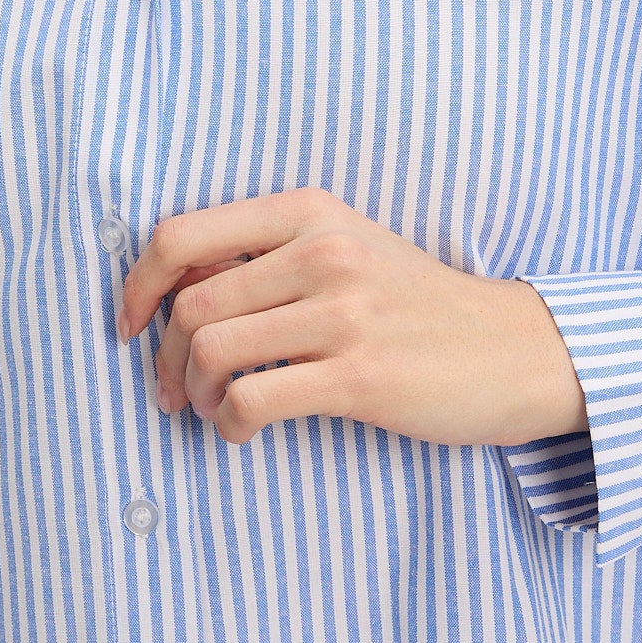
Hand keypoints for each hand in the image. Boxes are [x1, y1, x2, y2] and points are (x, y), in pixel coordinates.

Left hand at [115, 185, 588, 448]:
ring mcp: (343, 313)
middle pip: (190, 305)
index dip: (135, 285)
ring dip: (192, 393)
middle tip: (171, 391)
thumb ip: (266, 256)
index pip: (180, 236)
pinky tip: (243, 431)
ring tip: (210, 410)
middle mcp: (322, 251)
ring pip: (212, 352)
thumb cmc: (414, 304)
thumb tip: (170, 288)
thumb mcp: (344, 248)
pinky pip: (252, 401)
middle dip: (163, 357)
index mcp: (308, 211)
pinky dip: (229, 424)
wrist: (513, 349)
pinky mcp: (360, 376)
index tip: (128, 325)